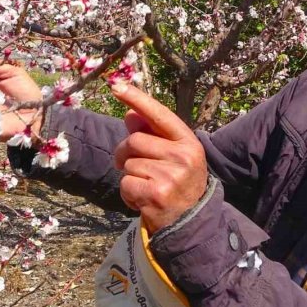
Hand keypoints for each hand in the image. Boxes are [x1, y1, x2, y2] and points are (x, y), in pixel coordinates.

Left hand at [112, 83, 207, 233]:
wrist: (190, 222)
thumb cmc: (178, 183)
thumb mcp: (172, 156)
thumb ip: (152, 134)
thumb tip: (129, 113)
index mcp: (188, 142)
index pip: (159, 115)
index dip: (137, 99)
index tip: (116, 84)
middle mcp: (183, 156)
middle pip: (135, 140)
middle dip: (125, 153)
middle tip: (131, 166)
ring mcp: (171, 176)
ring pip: (129, 164)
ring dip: (129, 176)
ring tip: (146, 187)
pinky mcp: (157, 194)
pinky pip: (126, 183)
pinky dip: (128, 193)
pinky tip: (143, 200)